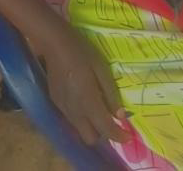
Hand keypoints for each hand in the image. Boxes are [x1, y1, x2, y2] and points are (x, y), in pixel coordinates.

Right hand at [40, 23, 129, 146]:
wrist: (54, 43)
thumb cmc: (82, 52)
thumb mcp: (102, 68)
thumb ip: (111, 93)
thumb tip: (120, 116)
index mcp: (88, 101)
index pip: (105, 129)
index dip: (118, 136)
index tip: (128, 136)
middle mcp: (75, 111)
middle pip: (90, 138)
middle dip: (102, 134)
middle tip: (110, 120)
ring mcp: (63, 108)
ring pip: (79, 130)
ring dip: (91, 126)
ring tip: (98, 109)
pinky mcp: (55, 102)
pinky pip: (71, 119)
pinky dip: (80, 117)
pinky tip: (83, 100)